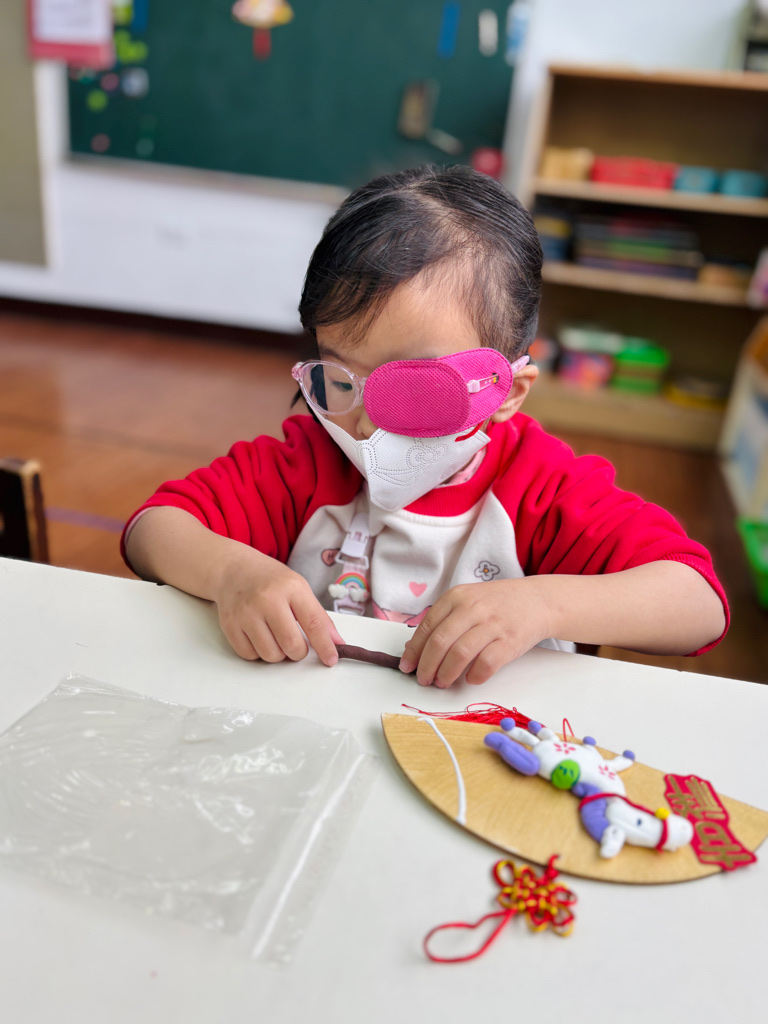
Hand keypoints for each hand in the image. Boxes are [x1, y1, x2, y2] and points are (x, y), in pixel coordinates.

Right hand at [212, 547, 343, 665]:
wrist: (234, 570)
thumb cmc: (271, 581)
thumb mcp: (299, 588)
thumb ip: (318, 617)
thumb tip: (336, 644)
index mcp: (291, 587)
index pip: (314, 623)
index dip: (325, 646)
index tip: (331, 660)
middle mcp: (267, 599)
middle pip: (292, 645)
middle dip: (298, 652)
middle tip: (296, 643)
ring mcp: (246, 612)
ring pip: (271, 655)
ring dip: (278, 653)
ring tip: (275, 636)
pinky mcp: (229, 625)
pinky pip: (250, 655)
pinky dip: (258, 652)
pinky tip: (259, 636)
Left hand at [398, 578, 551, 687]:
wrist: (537, 600)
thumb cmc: (497, 604)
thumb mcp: (467, 601)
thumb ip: (442, 621)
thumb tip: (414, 649)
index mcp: (456, 597)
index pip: (427, 627)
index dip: (414, 650)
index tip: (407, 666)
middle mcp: (472, 608)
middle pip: (440, 643)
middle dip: (427, 666)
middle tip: (424, 680)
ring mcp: (492, 624)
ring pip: (460, 654)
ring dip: (446, 674)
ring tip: (443, 682)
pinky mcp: (510, 641)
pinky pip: (486, 664)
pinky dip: (475, 676)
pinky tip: (471, 679)